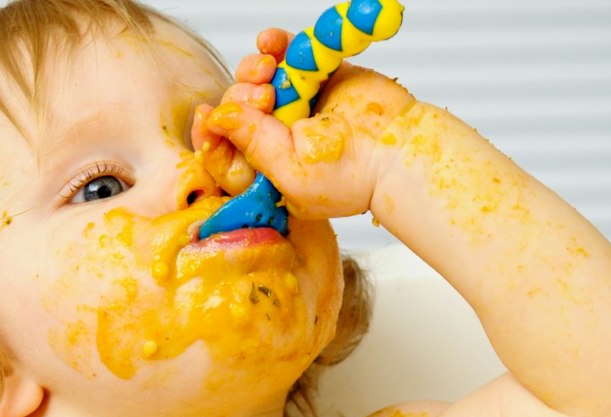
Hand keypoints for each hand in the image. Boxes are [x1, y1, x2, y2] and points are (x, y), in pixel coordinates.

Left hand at [191, 28, 414, 220]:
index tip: (209, 117)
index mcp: (265, 170)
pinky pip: (286, 54)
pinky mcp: (317, 76)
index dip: (211, 130)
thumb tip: (217, 118)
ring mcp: (296, 104)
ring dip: (252, 69)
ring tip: (268, 71)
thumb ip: (253, 145)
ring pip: (255, 78)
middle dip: (239, 99)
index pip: (223, 148)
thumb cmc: (354, 177)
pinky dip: (274, 44)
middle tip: (264, 100)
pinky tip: (269, 44)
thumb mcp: (292, 173)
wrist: (402, 149)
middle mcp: (277, 137)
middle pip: (236, 108)